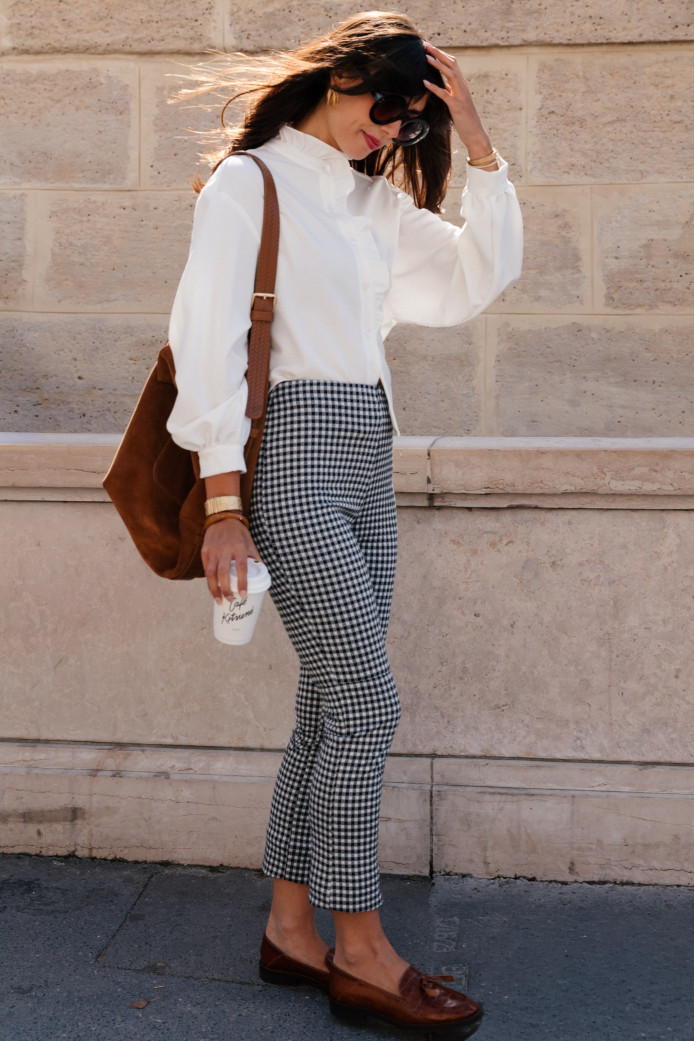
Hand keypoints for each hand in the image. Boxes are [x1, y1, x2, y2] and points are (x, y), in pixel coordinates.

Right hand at [201, 517, 261, 603]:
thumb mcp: (250, 544)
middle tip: (231, 600)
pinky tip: (212, 590)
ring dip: (214, 589)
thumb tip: (262, 575)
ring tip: (219, 600)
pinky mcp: (205, 551)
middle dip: (226, 589)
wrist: (223, 518)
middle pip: (223, 573)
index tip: (243, 595)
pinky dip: (209, 582)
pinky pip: (206, 569)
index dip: (242, 582)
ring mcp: (213, 550)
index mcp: (239, 547)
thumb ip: (255, 559)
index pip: (241, 567)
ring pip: (211, 573)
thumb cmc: (239, 534)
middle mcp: (225, 549)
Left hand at [423, 42, 496, 164]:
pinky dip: (435, 87)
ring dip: (438, 65)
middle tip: (426, 45)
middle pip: (452, 64)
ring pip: (450, 74)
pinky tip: (425, 82)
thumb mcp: (456, 102)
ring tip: (426, 57)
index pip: (453, 64)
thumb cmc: (465, 120)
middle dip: (439, 53)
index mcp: (462, 85)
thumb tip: (441, 85)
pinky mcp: (457, 107)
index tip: (431, 48)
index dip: (442, 54)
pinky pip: (445, 94)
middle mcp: (463, 87)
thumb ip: (451, 92)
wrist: (475, 134)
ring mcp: (461, 96)